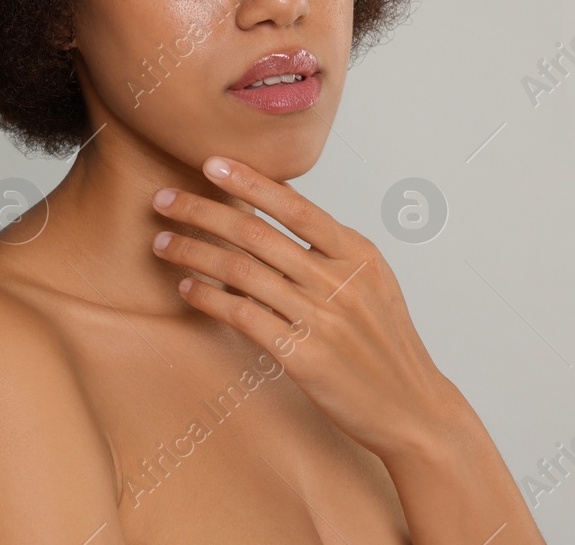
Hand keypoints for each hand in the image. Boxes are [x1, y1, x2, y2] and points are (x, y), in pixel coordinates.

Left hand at [149, 154, 463, 460]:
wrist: (413, 410)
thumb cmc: (384, 343)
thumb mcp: (372, 282)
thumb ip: (330, 247)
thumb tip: (277, 203)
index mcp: (358, 255)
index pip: (295, 206)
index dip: (249, 181)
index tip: (210, 163)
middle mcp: (340, 282)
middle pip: (256, 233)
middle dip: (201, 211)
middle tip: (162, 200)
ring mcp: (322, 320)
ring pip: (240, 271)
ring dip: (192, 252)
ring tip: (161, 243)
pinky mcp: (303, 356)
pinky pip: (242, 315)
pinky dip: (207, 298)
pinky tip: (186, 288)